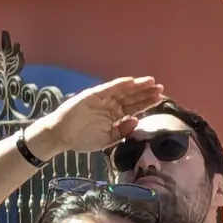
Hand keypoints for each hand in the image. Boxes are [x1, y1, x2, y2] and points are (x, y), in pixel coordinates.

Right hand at [42, 74, 163, 159]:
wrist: (61, 136)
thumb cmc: (82, 139)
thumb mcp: (107, 140)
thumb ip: (121, 131)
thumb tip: (136, 121)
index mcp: (115, 116)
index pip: (134, 108)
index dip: (147, 103)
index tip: (160, 99)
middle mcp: (111, 105)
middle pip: (132, 98)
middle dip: (146, 93)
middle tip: (161, 88)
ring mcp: (103, 99)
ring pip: (124, 91)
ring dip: (137, 86)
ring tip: (152, 83)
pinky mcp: (94, 95)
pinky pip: (109, 88)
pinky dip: (120, 84)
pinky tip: (132, 82)